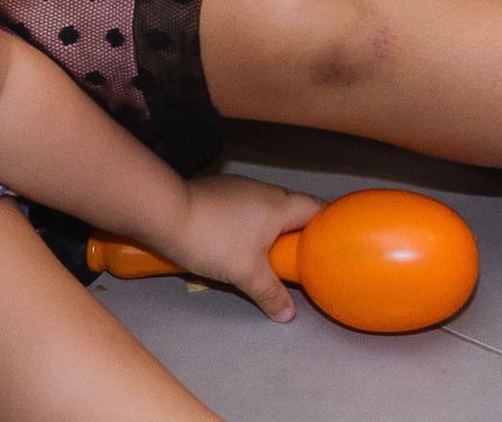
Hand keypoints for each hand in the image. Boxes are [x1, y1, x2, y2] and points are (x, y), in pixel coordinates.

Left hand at [154, 174, 322, 321]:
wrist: (168, 213)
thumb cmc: (215, 240)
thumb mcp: (246, 274)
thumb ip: (271, 294)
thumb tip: (288, 314)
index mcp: (280, 204)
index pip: (317, 208)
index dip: (329, 225)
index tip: (333, 246)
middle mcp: (266, 190)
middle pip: (294, 209)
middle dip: (300, 234)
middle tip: (303, 261)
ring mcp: (243, 188)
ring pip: (269, 209)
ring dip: (274, 230)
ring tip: (273, 257)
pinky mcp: (223, 192)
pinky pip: (249, 208)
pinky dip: (254, 226)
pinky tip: (242, 245)